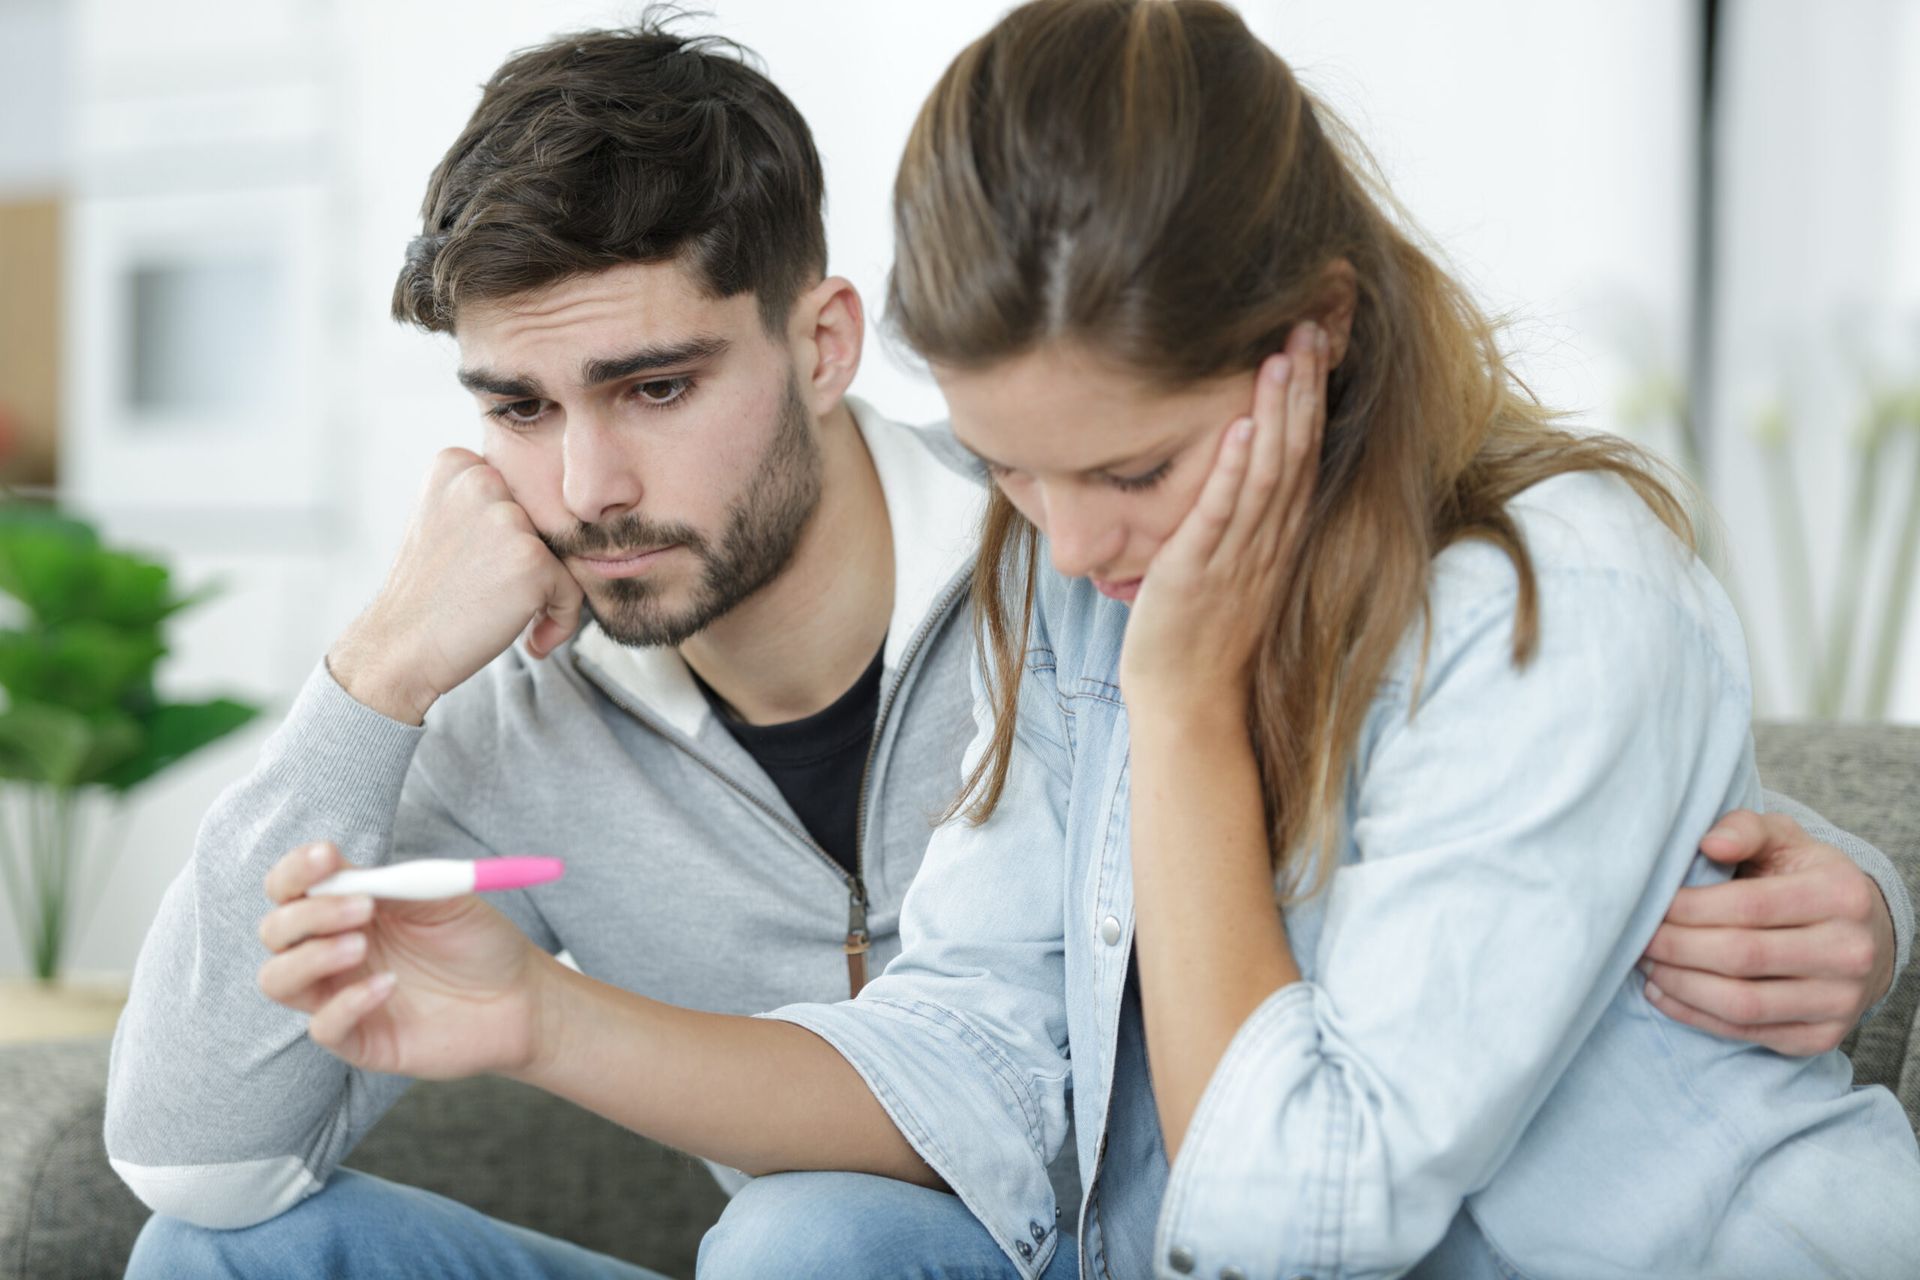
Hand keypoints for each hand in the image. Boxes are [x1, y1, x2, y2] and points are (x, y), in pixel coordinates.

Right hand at [255, 841, 551, 1078]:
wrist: (521, 996)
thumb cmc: (479, 942)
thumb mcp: (443, 898)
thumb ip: (394, 884)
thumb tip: (342, 870)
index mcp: (346, 909)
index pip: (291, 888)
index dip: (296, 871)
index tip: (326, 856)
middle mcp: (332, 951)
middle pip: (275, 931)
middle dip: (308, 914)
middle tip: (363, 908)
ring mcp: (340, 996)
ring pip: (276, 979)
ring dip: (311, 957)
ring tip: (361, 945)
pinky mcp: (357, 1040)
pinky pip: (323, 1026)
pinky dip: (347, 1003)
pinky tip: (389, 985)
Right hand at [328, 449, 583, 723]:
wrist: (399, 649)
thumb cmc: (429, 595)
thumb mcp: (445, 523)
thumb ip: (490, 505)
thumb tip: (561, 511)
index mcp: (457, 465)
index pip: (520, 495)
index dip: (512, 540)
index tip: (484, 569)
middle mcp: (481, 480)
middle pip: (543, 523)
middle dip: (531, 563)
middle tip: (494, 596)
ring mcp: (507, 518)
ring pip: (561, 555)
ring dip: (546, 593)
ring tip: (508, 617)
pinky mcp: (532, 558)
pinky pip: (572, 590)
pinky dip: (560, 621)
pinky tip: (530, 640)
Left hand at [1118, 320, 1326, 711]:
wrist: (1187, 704)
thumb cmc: (1200, 635)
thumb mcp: (1229, 567)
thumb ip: (1239, 520)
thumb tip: (1236, 464)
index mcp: (1277, 539)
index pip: (1303, 456)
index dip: (1312, 398)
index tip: (1317, 343)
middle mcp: (1268, 543)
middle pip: (1295, 453)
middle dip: (1302, 388)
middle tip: (1308, 325)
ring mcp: (1237, 558)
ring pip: (1267, 474)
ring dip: (1274, 413)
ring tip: (1281, 357)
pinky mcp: (1197, 573)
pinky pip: (1221, 515)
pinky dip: (1232, 469)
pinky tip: (1238, 427)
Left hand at [1639, 809, 1895, 1054]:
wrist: (1863, 937)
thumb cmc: (1805, 879)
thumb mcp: (1785, 840)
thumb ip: (1745, 829)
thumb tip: (1709, 843)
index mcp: (1840, 894)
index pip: (1749, 905)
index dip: (1689, 907)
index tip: (1651, 903)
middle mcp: (1849, 952)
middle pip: (1742, 956)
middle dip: (1675, 947)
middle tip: (1637, 935)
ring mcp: (1840, 1001)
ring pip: (1742, 1003)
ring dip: (1680, 985)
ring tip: (1644, 964)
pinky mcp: (1823, 1038)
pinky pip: (1747, 1033)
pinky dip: (1695, 1016)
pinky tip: (1662, 992)